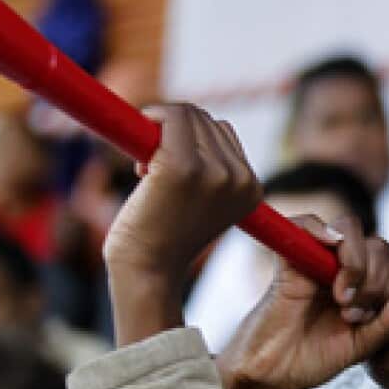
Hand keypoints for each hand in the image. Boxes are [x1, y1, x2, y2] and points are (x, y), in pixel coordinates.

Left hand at [103, 104, 262, 346]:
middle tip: (150, 173)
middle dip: (172, 135)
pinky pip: (171, 117)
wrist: (146, 272)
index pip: (222, 132)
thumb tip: (184, 116)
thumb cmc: (163, 237)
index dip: (188, 142)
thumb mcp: (202, 201)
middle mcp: (239, 179)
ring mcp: (213, 172)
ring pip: (186, 116)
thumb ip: (210, 167)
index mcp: (251, 189)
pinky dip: (151, 117)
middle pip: (204, 120)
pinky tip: (137, 141)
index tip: (165, 168)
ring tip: (146, 174)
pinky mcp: (182, 167)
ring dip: (159, 132)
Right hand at [218, 215, 388, 388]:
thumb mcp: (359, 347)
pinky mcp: (288, 258)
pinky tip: (328, 249)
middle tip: (352, 314)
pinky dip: (319, 228)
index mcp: (361, 285)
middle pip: (377, 244)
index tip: (367, 319)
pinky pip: (304, 224)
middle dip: (375, 280)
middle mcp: (340, 268)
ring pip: (350, 230)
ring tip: (341, 298)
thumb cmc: (310, 361)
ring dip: (355, 262)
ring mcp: (315, 260)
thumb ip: (386, 325)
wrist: (270, 374)